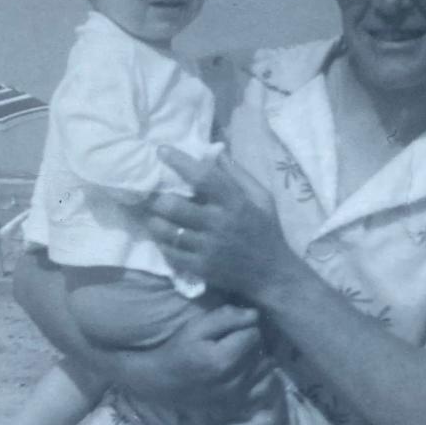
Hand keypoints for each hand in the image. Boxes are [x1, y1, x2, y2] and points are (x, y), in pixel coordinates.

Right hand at [119, 301, 270, 413]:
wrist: (162, 382)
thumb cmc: (177, 351)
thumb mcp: (196, 327)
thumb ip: (226, 318)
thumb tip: (255, 315)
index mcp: (223, 360)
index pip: (254, 334)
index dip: (243, 327)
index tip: (229, 331)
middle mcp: (234, 382)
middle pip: (261, 351)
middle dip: (251, 343)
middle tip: (233, 342)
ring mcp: (238, 397)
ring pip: (267, 369)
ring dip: (257, 360)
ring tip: (240, 357)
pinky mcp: (238, 407)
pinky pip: (265, 390)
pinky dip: (262, 379)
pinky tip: (248, 373)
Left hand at [145, 148, 298, 301]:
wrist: (272, 274)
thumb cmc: (266, 231)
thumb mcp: (262, 198)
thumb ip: (238, 174)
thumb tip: (215, 150)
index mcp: (236, 202)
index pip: (204, 177)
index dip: (180, 162)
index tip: (161, 151)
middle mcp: (220, 223)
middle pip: (175, 206)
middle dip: (159, 199)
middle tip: (153, 196)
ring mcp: (209, 248)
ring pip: (168, 231)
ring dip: (155, 222)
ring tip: (153, 217)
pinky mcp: (201, 268)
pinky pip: (172, 253)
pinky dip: (163, 244)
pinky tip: (164, 239)